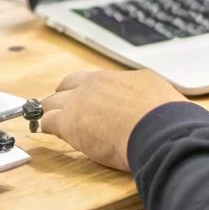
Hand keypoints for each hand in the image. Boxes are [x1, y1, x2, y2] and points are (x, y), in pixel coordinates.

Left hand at [40, 69, 187, 170]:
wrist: (158, 130)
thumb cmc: (166, 120)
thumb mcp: (159, 98)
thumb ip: (148, 99)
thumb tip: (157, 107)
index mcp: (119, 78)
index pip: (93, 80)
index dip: (85, 90)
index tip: (84, 98)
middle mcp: (97, 84)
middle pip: (69, 85)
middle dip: (64, 97)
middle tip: (61, 108)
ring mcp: (80, 101)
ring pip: (53, 101)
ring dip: (51, 110)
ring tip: (46, 119)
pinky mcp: (69, 122)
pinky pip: (48, 121)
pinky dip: (44, 126)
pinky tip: (43, 131)